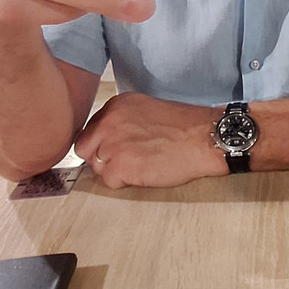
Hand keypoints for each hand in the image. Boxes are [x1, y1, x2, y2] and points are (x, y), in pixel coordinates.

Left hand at [74, 93, 227, 187]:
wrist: (203, 138)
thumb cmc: (184, 126)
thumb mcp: (147, 109)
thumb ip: (123, 120)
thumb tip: (109, 137)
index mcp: (116, 106)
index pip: (91, 129)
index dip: (103, 142)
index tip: (117, 148)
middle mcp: (109, 122)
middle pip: (86, 148)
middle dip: (101, 157)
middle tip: (124, 161)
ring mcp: (112, 145)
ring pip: (98, 167)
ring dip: (116, 170)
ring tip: (141, 165)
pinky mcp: (120, 167)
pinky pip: (110, 181)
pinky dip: (125, 182)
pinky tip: (144, 172)